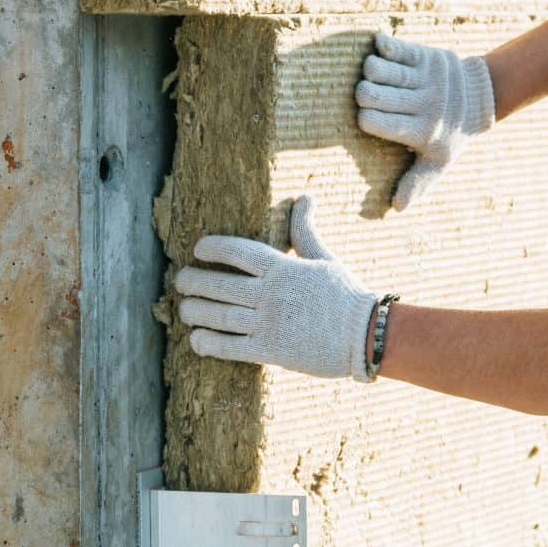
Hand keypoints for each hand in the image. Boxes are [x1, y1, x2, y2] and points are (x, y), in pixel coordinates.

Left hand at [175, 196, 380, 380]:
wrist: (367, 334)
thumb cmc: (347, 294)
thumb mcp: (325, 258)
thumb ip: (305, 231)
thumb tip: (305, 197)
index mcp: (282, 268)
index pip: (238, 252)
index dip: (213, 248)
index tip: (198, 249)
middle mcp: (270, 293)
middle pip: (220, 284)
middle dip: (195, 282)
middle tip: (180, 282)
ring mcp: (269, 322)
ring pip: (220, 315)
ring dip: (196, 311)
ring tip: (184, 309)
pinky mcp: (271, 349)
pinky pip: (231, 346)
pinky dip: (209, 343)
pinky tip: (196, 340)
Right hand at [355, 32, 494, 210]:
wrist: (480, 96)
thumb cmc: (451, 133)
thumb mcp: (439, 161)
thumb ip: (417, 183)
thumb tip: (396, 207)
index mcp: (420, 130)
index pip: (372, 123)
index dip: (364, 120)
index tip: (369, 119)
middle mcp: (422, 103)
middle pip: (369, 94)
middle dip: (362, 94)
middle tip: (370, 96)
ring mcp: (424, 77)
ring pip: (377, 68)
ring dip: (370, 71)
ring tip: (375, 76)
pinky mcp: (426, 55)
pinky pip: (395, 47)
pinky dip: (382, 46)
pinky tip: (382, 51)